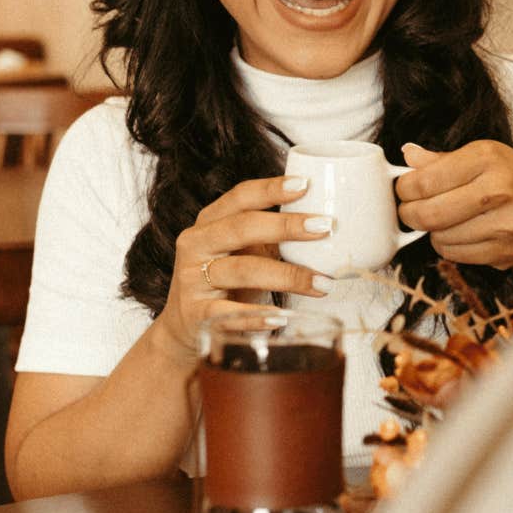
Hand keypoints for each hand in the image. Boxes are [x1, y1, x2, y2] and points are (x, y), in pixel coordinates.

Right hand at [150, 175, 339, 362]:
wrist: (187, 328)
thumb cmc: (226, 284)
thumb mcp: (245, 253)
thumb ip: (272, 237)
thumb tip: (325, 223)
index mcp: (209, 223)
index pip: (240, 198)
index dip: (271, 189)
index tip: (305, 184)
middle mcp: (196, 246)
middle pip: (242, 228)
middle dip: (286, 226)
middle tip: (325, 228)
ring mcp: (192, 279)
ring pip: (243, 270)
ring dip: (288, 276)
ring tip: (322, 283)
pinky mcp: (195, 315)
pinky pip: (229, 314)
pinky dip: (257, 316)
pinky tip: (282, 317)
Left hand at [394, 141, 512, 268]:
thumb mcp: (488, 158)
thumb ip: (445, 159)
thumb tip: (408, 155)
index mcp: (489, 158)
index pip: (426, 179)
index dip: (405, 188)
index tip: (404, 190)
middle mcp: (497, 189)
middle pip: (428, 212)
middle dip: (409, 214)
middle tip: (409, 211)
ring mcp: (502, 224)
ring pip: (439, 236)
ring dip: (431, 232)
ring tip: (441, 221)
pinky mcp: (502, 252)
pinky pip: (454, 254)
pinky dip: (447, 246)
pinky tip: (458, 235)